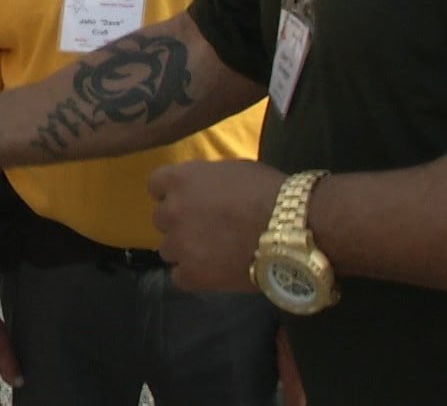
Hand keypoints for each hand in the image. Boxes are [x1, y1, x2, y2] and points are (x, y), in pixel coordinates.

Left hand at [149, 159, 284, 291]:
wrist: (291, 229)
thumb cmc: (268, 191)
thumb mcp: (232, 170)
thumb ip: (207, 181)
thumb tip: (202, 192)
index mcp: (180, 179)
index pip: (156, 185)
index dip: (171, 193)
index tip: (188, 199)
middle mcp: (172, 211)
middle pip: (161, 219)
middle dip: (180, 222)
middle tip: (206, 227)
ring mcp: (179, 245)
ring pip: (168, 249)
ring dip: (185, 249)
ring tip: (213, 253)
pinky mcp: (191, 275)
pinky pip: (179, 276)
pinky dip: (193, 275)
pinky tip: (214, 272)